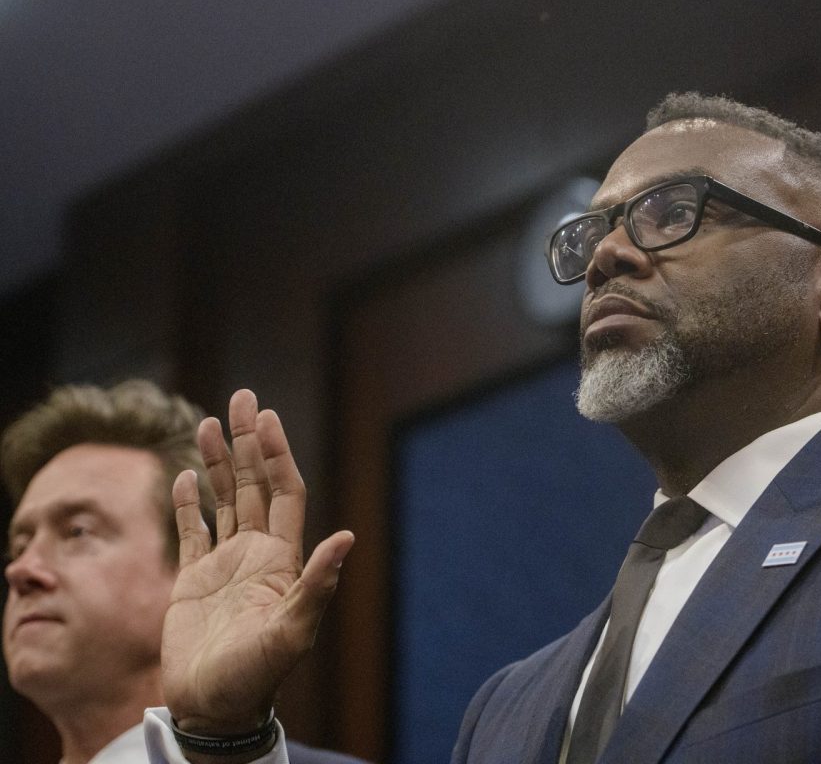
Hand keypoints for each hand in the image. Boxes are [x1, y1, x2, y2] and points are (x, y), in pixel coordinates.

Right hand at [162, 389, 353, 735]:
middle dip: (249, 441)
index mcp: (281, 558)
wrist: (214, 708)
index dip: (277, 454)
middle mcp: (255, 552)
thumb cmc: (256, 675)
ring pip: (223, 499)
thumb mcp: (293, 631)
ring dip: (219, 461)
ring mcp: (224, 563)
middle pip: (254, 483)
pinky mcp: (192, 580)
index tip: (267, 417)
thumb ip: (317, 584)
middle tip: (242, 397)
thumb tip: (347, 537)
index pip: (283, 491)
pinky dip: (188, 502)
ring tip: (210, 421)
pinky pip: (191, 530)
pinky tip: (187, 474)